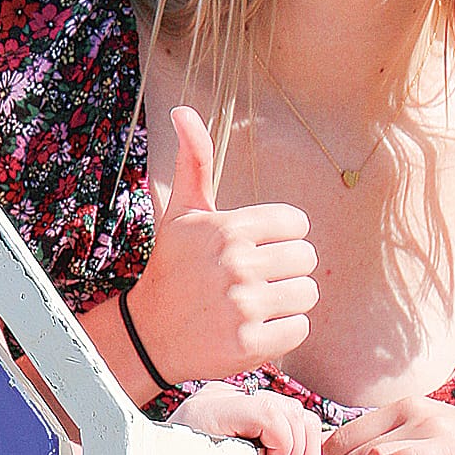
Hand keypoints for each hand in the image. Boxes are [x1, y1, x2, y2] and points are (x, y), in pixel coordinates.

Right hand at [128, 108, 316, 381]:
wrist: (146, 334)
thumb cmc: (172, 267)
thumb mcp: (181, 213)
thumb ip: (194, 161)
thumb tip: (183, 110)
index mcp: (229, 227)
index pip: (297, 224)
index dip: (281, 238)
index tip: (255, 251)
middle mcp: (237, 264)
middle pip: (307, 260)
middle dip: (286, 271)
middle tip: (256, 281)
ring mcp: (243, 306)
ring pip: (307, 295)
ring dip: (287, 302)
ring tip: (257, 305)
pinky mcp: (249, 345)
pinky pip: (299, 330)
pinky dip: (282, 332)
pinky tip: (255, 329)